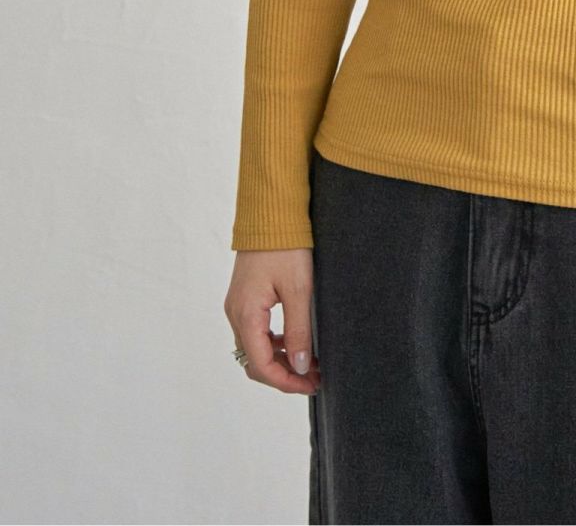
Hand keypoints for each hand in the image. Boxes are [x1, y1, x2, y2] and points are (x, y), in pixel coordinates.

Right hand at [224, 249, 320, 394]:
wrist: (271, 215)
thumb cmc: (286, 248)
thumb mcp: (299, 290)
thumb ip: (299, 331)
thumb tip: (301, 367)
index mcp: (246, 315)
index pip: (260, 365)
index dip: (286, 382)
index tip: (311, 385)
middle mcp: (236, 314)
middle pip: (255, 361)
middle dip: (284, 375)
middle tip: (315, 378)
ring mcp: (238, 307)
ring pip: (255, 348)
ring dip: (281, 360)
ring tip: (311, 363)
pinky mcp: (245, 299)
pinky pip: (256, 332)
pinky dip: (275, 344)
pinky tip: (296, 342)